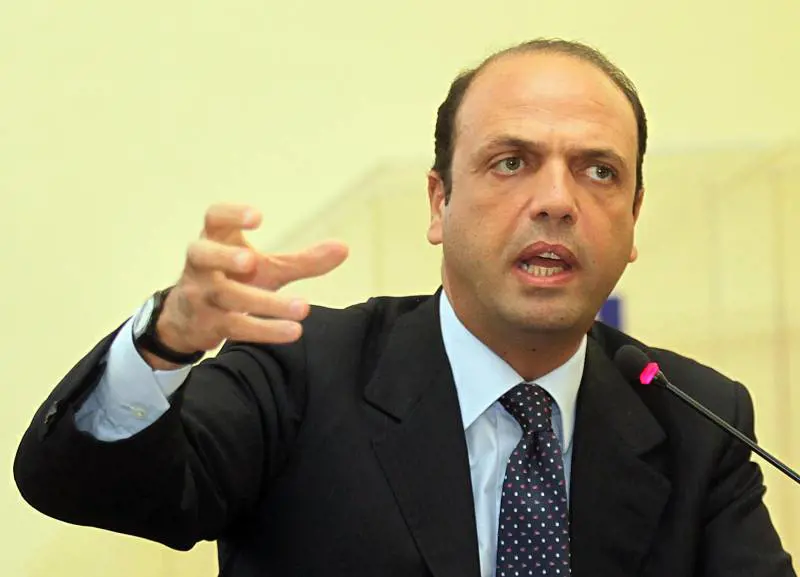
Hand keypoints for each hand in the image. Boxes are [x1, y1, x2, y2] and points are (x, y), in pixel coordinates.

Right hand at [147, 204, 348, 368]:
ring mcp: (200, 295)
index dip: (232, 215)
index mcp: (215, 239)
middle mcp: (202, 264)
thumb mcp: (267, 267)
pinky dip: (265, 330)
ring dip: (264, 303)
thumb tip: (344, 248)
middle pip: (205, 255)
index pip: (214, 218)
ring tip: (302, 307)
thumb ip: (303, 260)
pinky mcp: (207, 324)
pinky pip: (235, 327)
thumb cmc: (234, 280)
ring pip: (227, 296)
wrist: (190, 319)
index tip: (258, 217)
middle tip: (251, 260)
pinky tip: (292, 331)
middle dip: (226, 257)